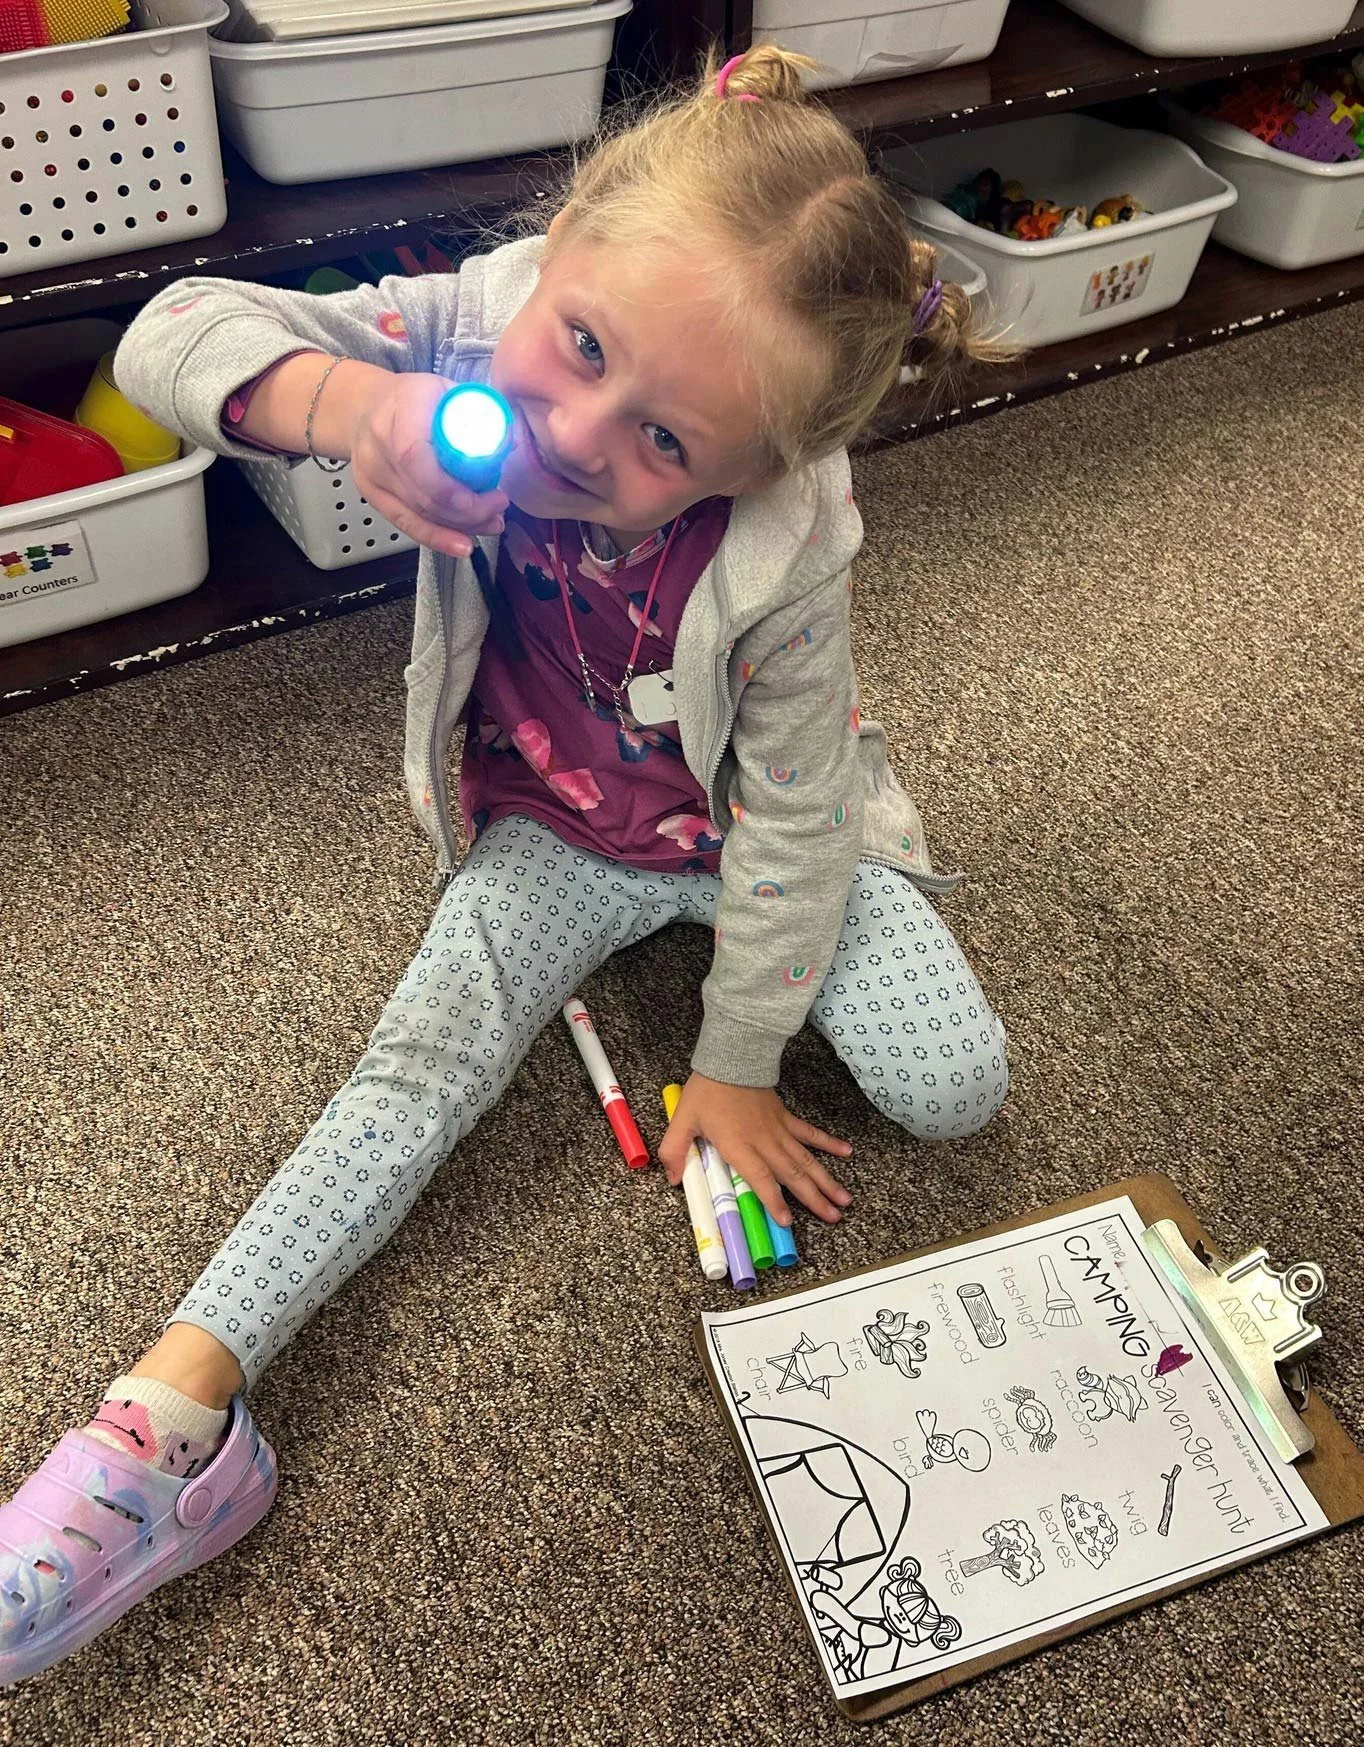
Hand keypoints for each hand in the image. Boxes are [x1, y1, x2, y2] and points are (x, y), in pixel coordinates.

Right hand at [347, 370, 507, 559]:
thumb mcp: (448, 389)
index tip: (491, 495)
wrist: (365, 406)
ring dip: (460, 525)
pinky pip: (406, 523)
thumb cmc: (415, 397)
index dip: (452, 488)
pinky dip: (437, 538)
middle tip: (500, 507)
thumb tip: (512, 442)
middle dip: (469, 511)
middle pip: (423, 493)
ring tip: (492, 524)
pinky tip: (462, 546)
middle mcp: (380, 442)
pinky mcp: (371, 493)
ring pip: (418, 512)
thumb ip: (480, 412)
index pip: (417, 456)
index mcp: (403, 408)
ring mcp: (371, 472)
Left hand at [658, 1073, 852, 1225]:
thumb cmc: (707, 1091)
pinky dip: (829, 1143)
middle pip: (793, 1174)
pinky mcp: (786, 1118)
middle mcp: (764, 1142)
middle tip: (834, 1217)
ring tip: (844, 1200)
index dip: (773, 1201)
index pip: (760, 1178)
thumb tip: (673, 1179)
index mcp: (740, 1146)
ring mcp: (779, 1130)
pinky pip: (810, 1133)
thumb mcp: (683, 1121)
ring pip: (806, 1159)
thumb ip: (674, 1151)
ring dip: (826, 1180)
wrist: (731, 1057)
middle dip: (814, 1198)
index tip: (787, 1221)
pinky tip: (847, 1152)